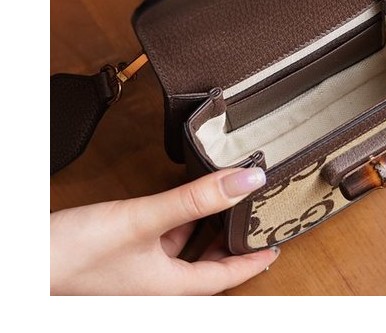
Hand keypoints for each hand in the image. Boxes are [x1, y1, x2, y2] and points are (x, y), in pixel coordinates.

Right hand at [50, 168, 276, 294]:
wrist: (26, 262)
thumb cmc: (74, 255)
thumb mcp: (143, 221)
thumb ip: (196, 199)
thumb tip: (245, 181)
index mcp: (171, 288)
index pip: (227, 277)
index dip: (254, 260)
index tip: (275, 245)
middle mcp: (158, 285)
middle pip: (209, 265)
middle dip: (232, 241)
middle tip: (254, 217)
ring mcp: (140, 272)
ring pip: (185, 251)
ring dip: (206, 228)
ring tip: (228, 201)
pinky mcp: (123, 257)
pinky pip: (163, 241)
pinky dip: (179, 222)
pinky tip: (183, 202)